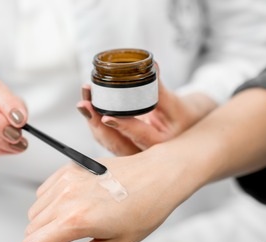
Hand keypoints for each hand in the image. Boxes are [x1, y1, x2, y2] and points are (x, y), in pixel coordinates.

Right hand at [23, 145, 197, 241]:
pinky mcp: (68, 168)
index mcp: (76, 218)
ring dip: (46, 227)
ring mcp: (65, 179)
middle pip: (31, 229)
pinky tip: (73, 210)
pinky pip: (44, 193)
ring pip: (35, 212)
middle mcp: (66, 196)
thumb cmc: (144, 209)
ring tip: (74, 230)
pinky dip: (50, 207)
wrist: (157, 175)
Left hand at [77, 80, 216, 155]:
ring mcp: (128, 151)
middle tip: (84, 104)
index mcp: (159, 144)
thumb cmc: (181, 116)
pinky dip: (94, 120)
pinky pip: (104, 135)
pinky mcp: (120, 144)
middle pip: (114, 141)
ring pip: (106, 139)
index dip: (122, 126)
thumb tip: (151, 64)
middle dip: (96, 122)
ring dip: (91, 120)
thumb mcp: (175, 103)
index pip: (138, 135)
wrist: (182, 128)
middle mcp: (141, 152)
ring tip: (83, 100)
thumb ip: (159, 87)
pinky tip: (87, 104)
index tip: (106, 117)